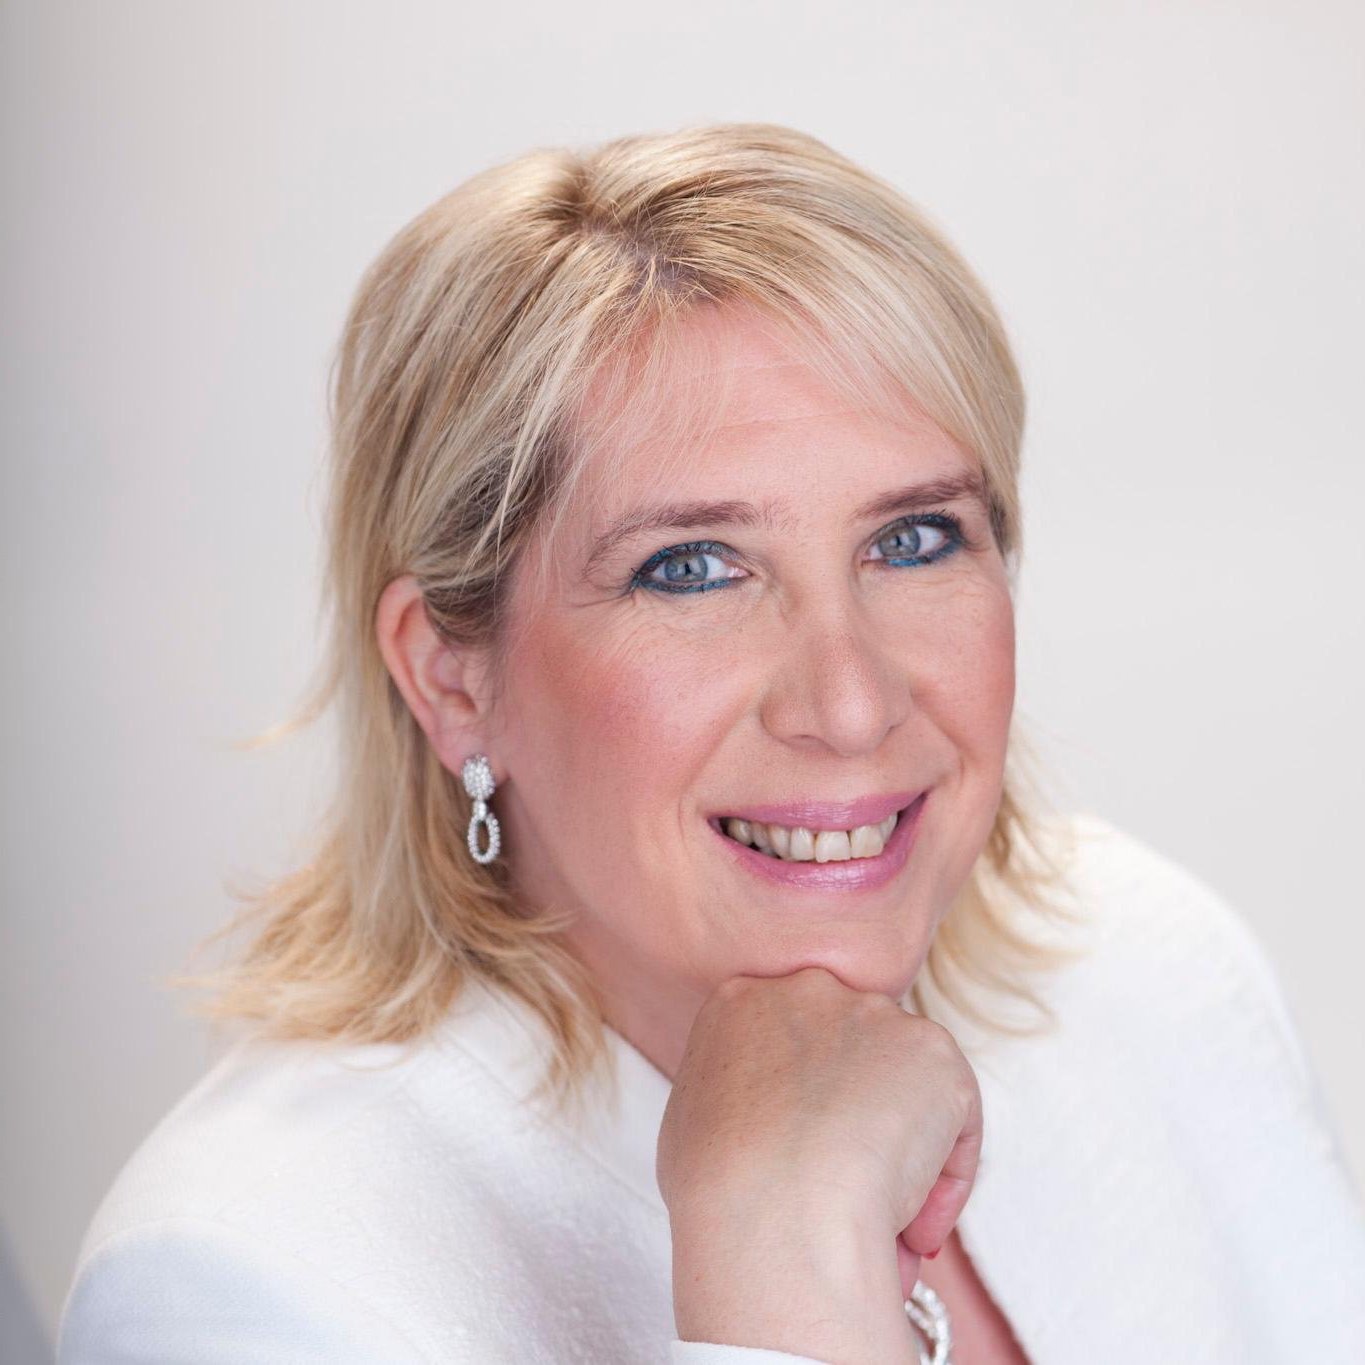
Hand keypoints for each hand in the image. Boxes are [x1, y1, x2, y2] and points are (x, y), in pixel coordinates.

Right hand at [657, 966, 982, 1360]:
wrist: (770, 1205)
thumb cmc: (715, 1187)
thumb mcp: (692, 1119)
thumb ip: (732, 1097)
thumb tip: (762, 1128)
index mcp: (741, 1002)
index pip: (786, 1040)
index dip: (804, 1105)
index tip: (806, 1158)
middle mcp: (809, 991)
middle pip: (849, 1050)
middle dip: (856, 1116)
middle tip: (849, 1188)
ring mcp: (875, 1015)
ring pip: (903, 1084)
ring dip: (899, 1149)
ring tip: (885, 1227)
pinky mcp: (933, 1051)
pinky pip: (953, 1118)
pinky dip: (943, 1177)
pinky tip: (912, 1231)